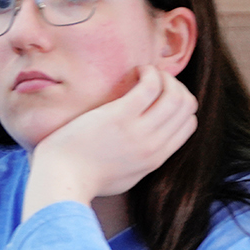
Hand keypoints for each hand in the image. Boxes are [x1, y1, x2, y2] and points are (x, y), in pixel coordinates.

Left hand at [23, 66, 197, 218]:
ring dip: (164, 77)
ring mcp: (138, 131)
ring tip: (144, 73)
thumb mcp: (123, 176)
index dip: (179, 105)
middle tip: (153, 79)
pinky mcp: (118, 116)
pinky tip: (136, 71)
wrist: (60, 179)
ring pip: (175, 95)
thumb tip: (145, 149)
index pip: (188, 124)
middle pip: (186, 106)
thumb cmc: (82, 177)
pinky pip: (150, 87)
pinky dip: (149, 73)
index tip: (158, 95)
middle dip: (175, 86)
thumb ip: (140, 162)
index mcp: (156, 158)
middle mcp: (153, 145)